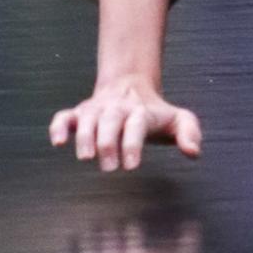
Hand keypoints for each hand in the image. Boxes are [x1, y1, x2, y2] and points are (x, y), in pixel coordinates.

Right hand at [49, 76, 203, 172]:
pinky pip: (64, 117)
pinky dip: (58, 127)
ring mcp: (96, 110)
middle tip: (109, 167)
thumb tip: (193, 152)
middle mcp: (117, 108)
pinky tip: (58, 142)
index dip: (133, 144)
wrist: (131, 86)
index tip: (131, 166)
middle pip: (111, 120)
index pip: (137, 124)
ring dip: (84, 136)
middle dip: (108, 143)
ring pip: (87, 118)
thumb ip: (190, 133)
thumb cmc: (155, 113)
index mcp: (141, 111)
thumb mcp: (178, 119)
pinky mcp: (79, 114)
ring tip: (86, 157)